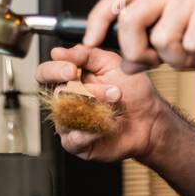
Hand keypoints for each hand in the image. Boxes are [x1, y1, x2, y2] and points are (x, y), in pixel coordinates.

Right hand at [35, 43, 161, 161]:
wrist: (150, 116)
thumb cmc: (132, 89)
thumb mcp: (111, 62)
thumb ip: (85, 54)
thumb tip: (57, 52)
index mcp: (69, 79)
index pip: (45, 73)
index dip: (54, 70)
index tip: (72, 69)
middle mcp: (66, 101)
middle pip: (55, 94)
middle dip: (82, 90)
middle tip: (102, 90)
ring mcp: (69, 122)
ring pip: (66, 116)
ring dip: (94, 107)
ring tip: (116, 101)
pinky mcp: (77, 143)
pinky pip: (73, 139)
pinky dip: (90, 130)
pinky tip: (106, 122)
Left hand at [83, 0, 194, 71]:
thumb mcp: (182, 31)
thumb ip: (152, 42)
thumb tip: (125, 64)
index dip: (98, 19)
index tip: (88, 41)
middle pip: (131, 21)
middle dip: (138, 52)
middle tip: (157, 61)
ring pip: (163, 40)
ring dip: (180, 58)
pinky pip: (191, 45)